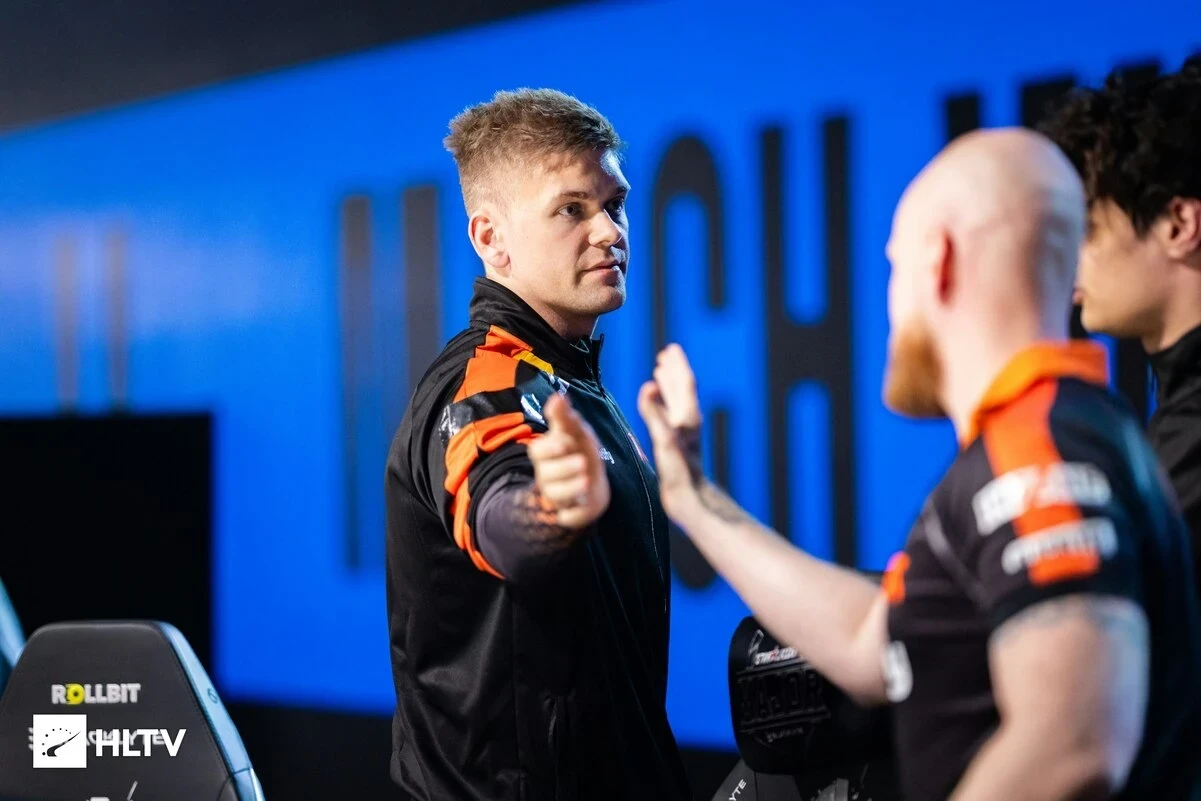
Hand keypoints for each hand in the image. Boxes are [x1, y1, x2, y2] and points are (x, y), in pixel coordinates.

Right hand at [527, 393, 610, 529]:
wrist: (593, 483)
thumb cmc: (581, 451)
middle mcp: (547, 476)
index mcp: (546, 454)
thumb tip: (557, 397)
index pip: (538, 451)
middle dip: (563, 468)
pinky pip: (566, 516)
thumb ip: (566, 417)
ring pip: (555, 495)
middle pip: (546, 474)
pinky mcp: (568, 514)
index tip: (565, 443)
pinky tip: (584, 502)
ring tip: (586, 479)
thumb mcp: (576, 432)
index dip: (549, 448)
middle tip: (582, 461)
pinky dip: (574, 511)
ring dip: (570, 487)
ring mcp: (556, 496)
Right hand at [637, 344, 705, 516]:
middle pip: (682, 389)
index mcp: (688, 417)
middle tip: (664, 355)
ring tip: (660, 373)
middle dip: (673, 371)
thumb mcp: (665, 440)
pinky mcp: (678, 444)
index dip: (678, 365)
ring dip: (669, 386)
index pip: (685, 383)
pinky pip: (671, 415)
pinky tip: (658, 407)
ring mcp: (684, 432)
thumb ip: (655, 413)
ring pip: (677, 401)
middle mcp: (688, 421)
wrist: (690, 500)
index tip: (671, 349)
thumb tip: (648, 385)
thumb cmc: (679, 472)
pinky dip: (663, 405)